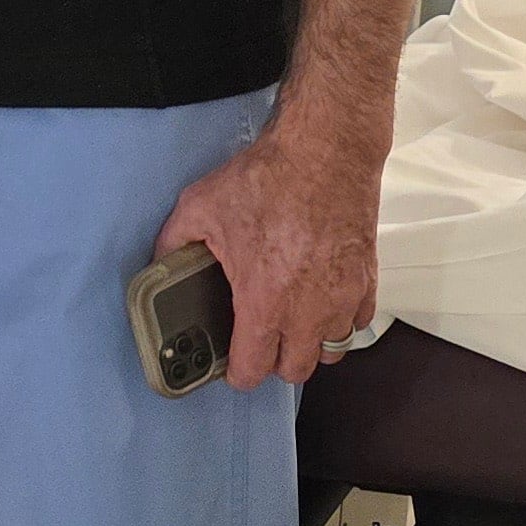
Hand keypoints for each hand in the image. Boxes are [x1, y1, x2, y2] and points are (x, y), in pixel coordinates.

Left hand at [153, 100, 384, 389]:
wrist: (325, 151)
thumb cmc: (269, 178)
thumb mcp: (200, 207)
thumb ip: (173, 244)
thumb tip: (159, 262)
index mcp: (264, 300)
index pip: (253, 370)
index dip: (237, 373)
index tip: (232, 365)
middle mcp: (308, 309)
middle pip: (295, 370)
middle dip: (273, 362)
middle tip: (259, 340)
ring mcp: (343, 297)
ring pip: (330, 350)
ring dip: (308, 343)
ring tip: (290, 320)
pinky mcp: (367, 281)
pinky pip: (356, 323)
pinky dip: (339, 319)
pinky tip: (320, 298)